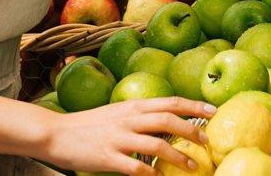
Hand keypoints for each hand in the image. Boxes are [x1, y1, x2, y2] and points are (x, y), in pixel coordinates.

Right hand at [40, 97, 215, 174]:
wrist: (56, 133)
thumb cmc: (89, 125)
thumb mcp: (117, 112)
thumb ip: (139, 114)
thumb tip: (164, 119)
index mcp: (132, 106)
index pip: (170, 101)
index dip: (194, 105)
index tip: (214, 110)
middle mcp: (128, 119)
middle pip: (168, 120)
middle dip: (192, 130)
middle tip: (207, 141)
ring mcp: (118, 138)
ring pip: (157, 144)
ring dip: (178, 156)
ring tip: (192, 166)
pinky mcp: (107, 157)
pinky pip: (135, 168)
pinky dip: (151, 175)